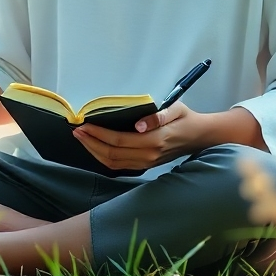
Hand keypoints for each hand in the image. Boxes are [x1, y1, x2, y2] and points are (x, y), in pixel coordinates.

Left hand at [73, 102, 205, 171]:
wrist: (199, 137)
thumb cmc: (186, 118)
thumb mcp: (176, 109)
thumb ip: (158, 116)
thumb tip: (139, 125)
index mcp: (154, 140)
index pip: (119, 140)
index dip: (99, 134)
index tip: (84, 125)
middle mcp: (148, 156)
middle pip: (112, 154)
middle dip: (91, 143)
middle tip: (77, 131)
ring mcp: (146, 163)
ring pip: (113, 164)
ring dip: (94, 152)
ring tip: (82, 139)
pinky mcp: (144, 166)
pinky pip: (119, 167)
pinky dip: (103, 159)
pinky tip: (95, 149)